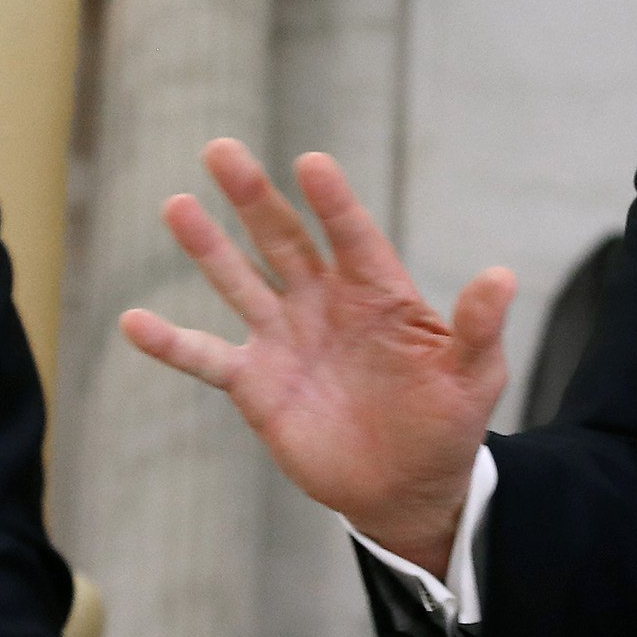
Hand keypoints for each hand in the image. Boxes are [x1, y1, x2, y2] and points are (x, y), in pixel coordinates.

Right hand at [122, 139, 513, 570]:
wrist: (407, 486)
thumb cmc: (446, 423)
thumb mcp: (475, 378)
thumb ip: (479, 329)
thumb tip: (503, 276)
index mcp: (377, 292)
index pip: (351, 236)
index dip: (333, 202)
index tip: (311, 165)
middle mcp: (323, 302)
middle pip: (282, 239)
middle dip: (253, 197)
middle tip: (221, 149)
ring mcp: (284, 338)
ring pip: (239, 280)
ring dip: (207, 246)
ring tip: (176, 205)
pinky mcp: (255, 383)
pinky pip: (206, 356)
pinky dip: (170, 342)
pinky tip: (134, 322)